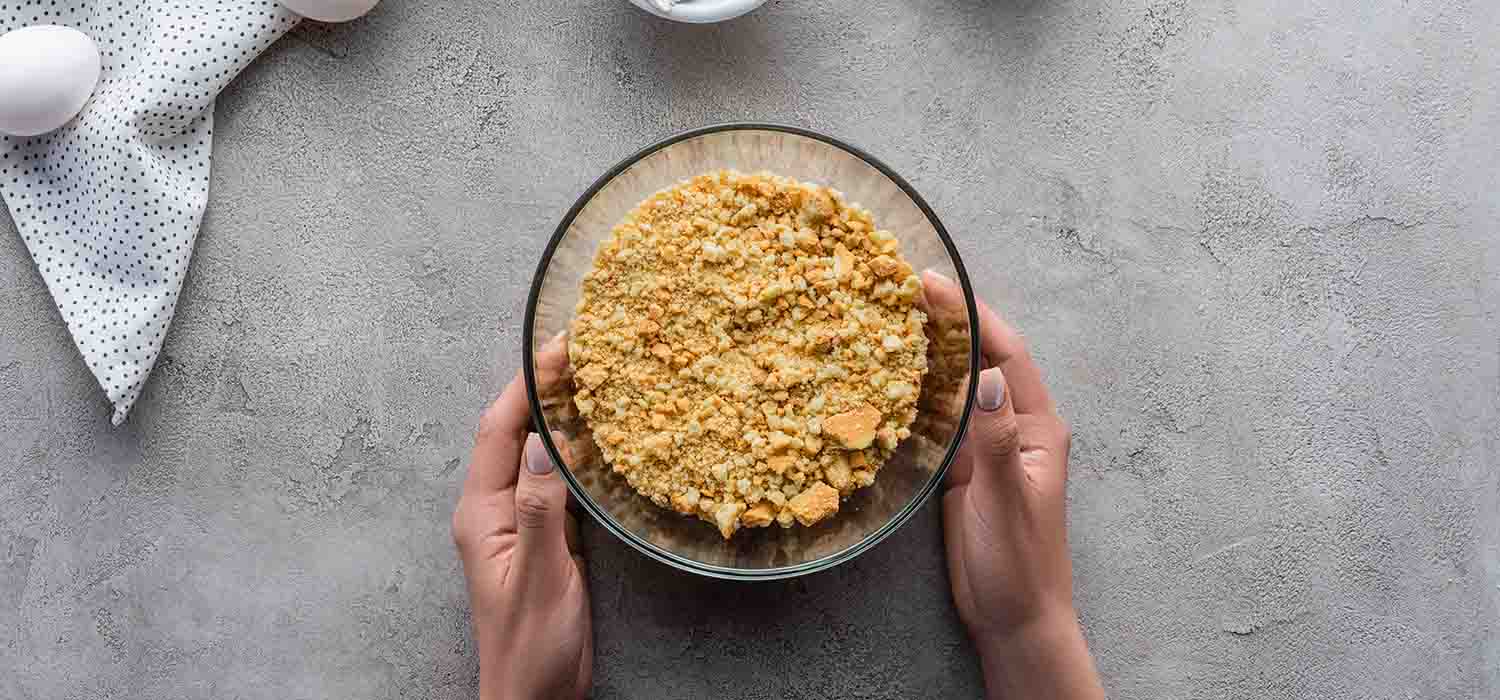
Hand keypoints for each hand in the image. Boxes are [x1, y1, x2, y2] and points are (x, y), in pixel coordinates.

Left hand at [452, 366, 591, 699]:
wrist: (534, 696)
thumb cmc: (530, 646)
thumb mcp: (539, 578)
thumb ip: (540, 512)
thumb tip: (541, 446)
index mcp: (481, 514)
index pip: (499, 431)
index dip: (527, 384)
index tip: (558, 348)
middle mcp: (493, 509)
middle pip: (513, 431)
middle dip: (543, 387)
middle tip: (584, 349)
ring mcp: (518, 521)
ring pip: (535, 451)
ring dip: (560, 414)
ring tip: (595, 378)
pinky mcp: (544, 536)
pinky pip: (555, 478)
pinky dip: (576, 450)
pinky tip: (601, 437)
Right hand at [926, 271, 1104, 699]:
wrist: (1015, 618)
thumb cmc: (1019, 564)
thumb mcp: (1006, 500)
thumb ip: (997, 438)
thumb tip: (983, 374)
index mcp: (1039, 428)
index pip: (1004, 354)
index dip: (971, 314)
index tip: (934, 283)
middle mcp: (1017, 428)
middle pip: (981, 359)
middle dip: (949, 321)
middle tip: (904, 287)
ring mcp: (990, 447)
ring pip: (958, 386)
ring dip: (931, 352)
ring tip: (891, 317)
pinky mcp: (965, 469)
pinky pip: (942, 420)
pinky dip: (919, 394)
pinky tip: (890, 377)